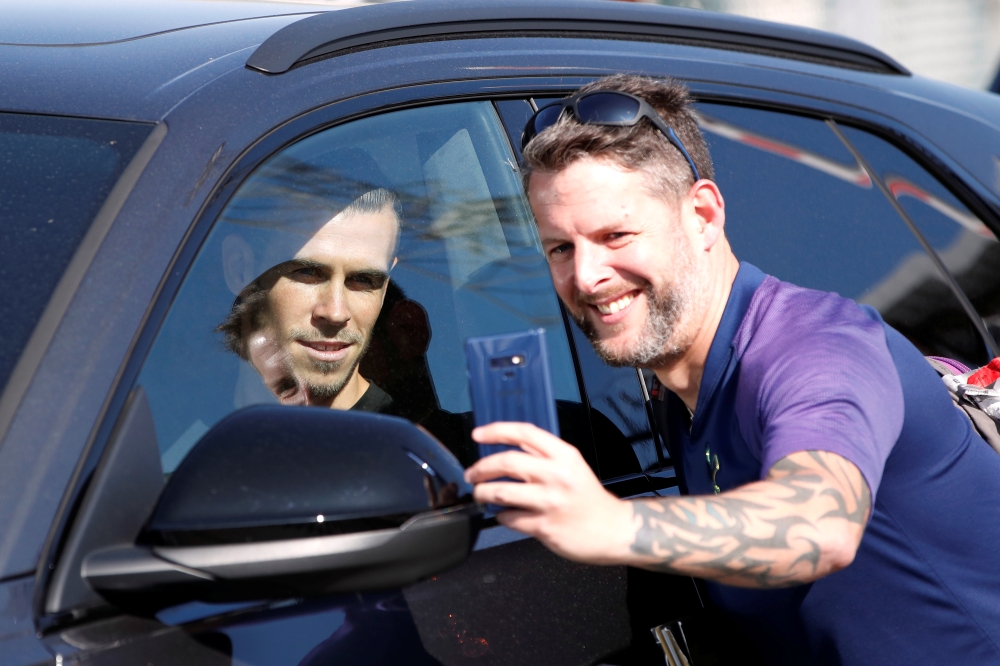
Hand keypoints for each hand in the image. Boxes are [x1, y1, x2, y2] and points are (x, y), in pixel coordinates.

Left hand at [464, 422, 633, 564]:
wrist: (612, 529)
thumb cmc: (587, 496)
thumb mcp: (571, 466)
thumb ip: (542, 455)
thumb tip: (506, 446)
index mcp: (564, 455)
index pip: (524, 432)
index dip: (496, 431)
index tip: (477, 435)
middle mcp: (557, 475)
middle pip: (507, 462)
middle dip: (481, 467)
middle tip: (472, 474)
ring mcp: (550, 502)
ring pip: (501, 492)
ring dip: (483, 493)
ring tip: (480, 494)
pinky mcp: (544, 527)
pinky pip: (509, 518)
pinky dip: (501, 516)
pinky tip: (505, 515)